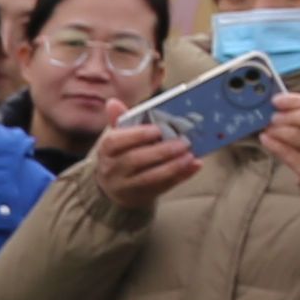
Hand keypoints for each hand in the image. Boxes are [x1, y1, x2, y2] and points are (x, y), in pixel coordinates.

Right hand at [86, 120, 201, 215]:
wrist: (114, 187)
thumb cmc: (120, 156)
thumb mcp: (117, 139)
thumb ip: (120, 120)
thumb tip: (113, 102)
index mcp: (106, 151)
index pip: (115, 142)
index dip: (136, 135)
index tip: (158, 129)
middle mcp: (111, 169)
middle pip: (134, 160)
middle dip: (160, 151)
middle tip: (182, 142)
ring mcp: (125, 186)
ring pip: (148, 177)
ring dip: (172, 166)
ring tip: (189, 155)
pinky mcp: (141, 196)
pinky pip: (162, 188)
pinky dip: (180, 177)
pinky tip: (193, 166)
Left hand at [258, 89, 299, 233]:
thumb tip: (286, 105)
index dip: (296, 100)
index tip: (277, 99)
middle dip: (287, 114)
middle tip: (272, 116)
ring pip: (295, 135)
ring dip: (276, 130)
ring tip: (268, 128)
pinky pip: (286, 154)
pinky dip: (272, 144)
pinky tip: (266, 139)